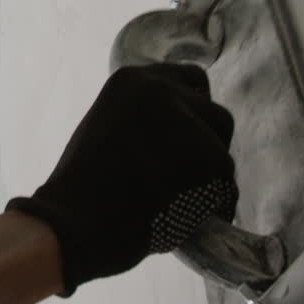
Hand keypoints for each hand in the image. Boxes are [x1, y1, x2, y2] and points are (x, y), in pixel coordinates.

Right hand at [7, 64, 236, 295]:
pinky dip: (212, 208)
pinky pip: (227, 187)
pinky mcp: (210, 158)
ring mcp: (188, 122)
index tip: (189, 139)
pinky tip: (185, 221)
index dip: (194, 112)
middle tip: (186, 178)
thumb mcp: (107, 130)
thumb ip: (143, 120)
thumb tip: (181, 136)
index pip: (190, 80)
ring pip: (222, 152)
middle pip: (215, 114)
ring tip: (178, 204)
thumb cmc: (82, 190)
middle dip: (208, 146)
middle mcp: (163, 90)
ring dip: (209, 179)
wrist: (76, 223)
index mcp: (133, 80)